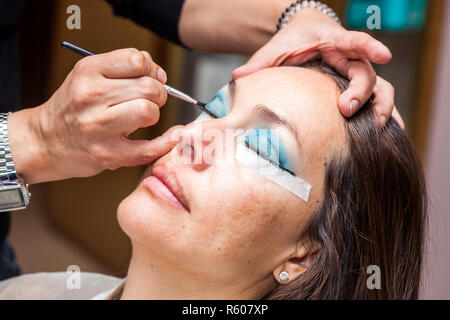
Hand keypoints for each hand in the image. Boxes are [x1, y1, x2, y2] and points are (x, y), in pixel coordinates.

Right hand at [8, 48, 176, 183]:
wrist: (45, 141)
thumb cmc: (73, 107)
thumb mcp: (88, 76)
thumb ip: (123, 67)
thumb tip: (159, 73)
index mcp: (88, 72)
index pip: (137, 60)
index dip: (152, 69)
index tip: (151, 78)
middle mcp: (91, 96)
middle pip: (148, 87)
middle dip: (158, 93)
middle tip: (150, 100)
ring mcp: (98, 127)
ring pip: (149, 112)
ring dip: (154, 114)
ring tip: (144, 117)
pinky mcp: (107, 154)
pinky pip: (148, 148)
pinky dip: (165, 143)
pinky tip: (170, 138)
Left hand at [232, 8, 398, 125]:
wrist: (305, 32)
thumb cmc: (293, 39)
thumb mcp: (277, 47)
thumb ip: (260, 62)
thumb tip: (237, 76)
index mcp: (333, 42)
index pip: (356, 41)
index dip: (370, 48)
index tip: (385, 55)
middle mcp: (349, 58)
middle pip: (367, 73)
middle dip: (362, 92)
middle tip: (347, 110)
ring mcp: (354, 74)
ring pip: (379, 88)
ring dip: (382, 107)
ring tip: (380, 128)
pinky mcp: (353, 87)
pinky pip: (374, 101)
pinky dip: (384, 115)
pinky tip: (390, 134)